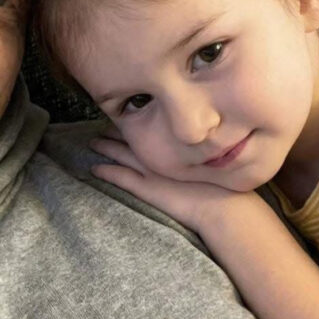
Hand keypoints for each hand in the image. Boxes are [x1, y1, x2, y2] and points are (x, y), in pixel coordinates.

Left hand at [89, 132, 252, 233]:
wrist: (223, 205)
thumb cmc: (225, 184)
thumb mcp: (216, 159)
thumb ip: (206, 148)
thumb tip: (206, 138)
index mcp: (177, 142)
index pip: (151, 126)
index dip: (137, 120)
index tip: (126, 113)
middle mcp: (162, 152)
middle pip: (133, 136)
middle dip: (117, 130)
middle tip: (103, 122)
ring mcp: (151, 170)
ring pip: (121, 153)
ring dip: (106, 147)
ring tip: (93, 141)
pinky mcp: (146, 189)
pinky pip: (120, 177)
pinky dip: (106, 172)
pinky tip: (94, 169)